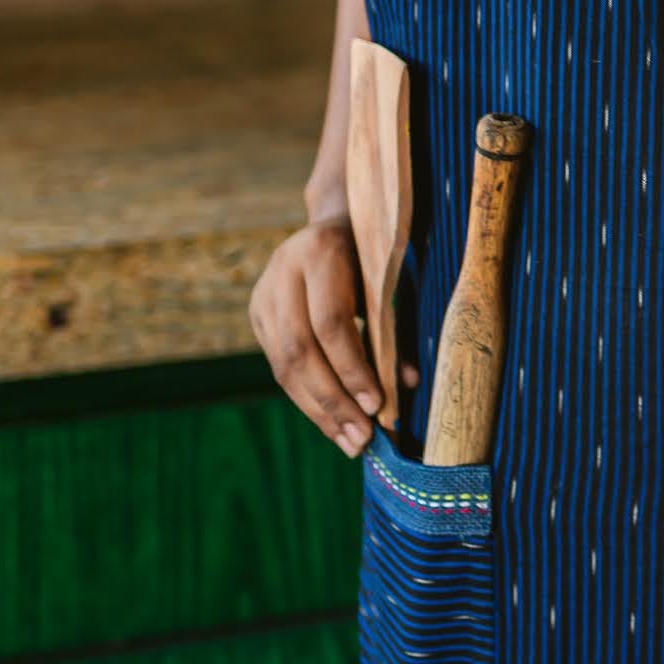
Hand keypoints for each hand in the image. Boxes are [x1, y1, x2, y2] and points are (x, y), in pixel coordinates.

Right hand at [248, 212, 418, 456]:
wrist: (335, 221)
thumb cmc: (374, 256)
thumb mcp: (387, 281)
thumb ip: (393, 329)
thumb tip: (406, 385)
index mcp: (322, 252)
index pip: (331, 323)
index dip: (352, 369)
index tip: (377, 406)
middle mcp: (284, 271)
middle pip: (300, 350)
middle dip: (332, 401)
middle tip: (361, 439)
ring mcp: (263, 293)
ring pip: (283, 365)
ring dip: (318, 410)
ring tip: (349, 442)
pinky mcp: (257, 314)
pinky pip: (279, 366)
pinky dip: (308, 398)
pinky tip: (333, 422)